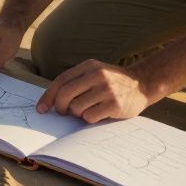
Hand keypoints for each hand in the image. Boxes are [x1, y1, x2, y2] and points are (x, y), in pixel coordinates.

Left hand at [36, 59, 155, 122]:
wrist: (143, 84)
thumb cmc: (114, 82)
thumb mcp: (96, 72)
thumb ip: (77, 81)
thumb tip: (52, 100)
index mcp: (89, 66)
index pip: (61, 81)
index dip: (48, 96)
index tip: (41, 108)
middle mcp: (97, 75)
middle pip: (65, 95)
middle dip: (59, 107)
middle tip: (63, 112)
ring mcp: (106, 90)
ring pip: (76, 108)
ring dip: (77, 114)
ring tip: (86, 111)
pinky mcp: (114, 104)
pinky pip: (89, 117)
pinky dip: (89, 119)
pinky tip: (98, 114)